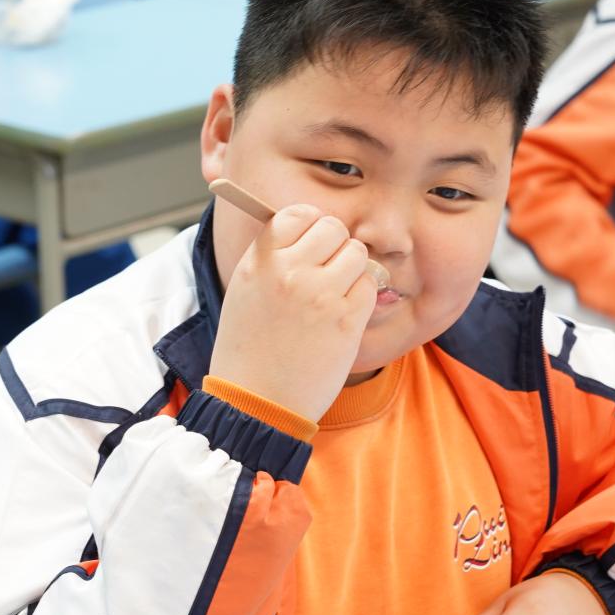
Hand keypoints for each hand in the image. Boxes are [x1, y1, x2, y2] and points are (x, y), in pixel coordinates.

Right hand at [210, 204, 376, 421]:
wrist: (257, 401)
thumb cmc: (249, 350)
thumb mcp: (245, 291)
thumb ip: (271, 257)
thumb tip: (307, 228)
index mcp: (260, 261)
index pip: (298, 213)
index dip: (311, 225)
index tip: (312, 244)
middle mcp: (290, 271)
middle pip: (333, 228)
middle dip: (335, 246)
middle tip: (327, 272)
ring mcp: (321, 294)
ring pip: (356, 253)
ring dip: (351, 270)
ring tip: (334, 296)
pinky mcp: (347, 319)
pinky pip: (369, 285)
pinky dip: (361, 297)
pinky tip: (342, 316)